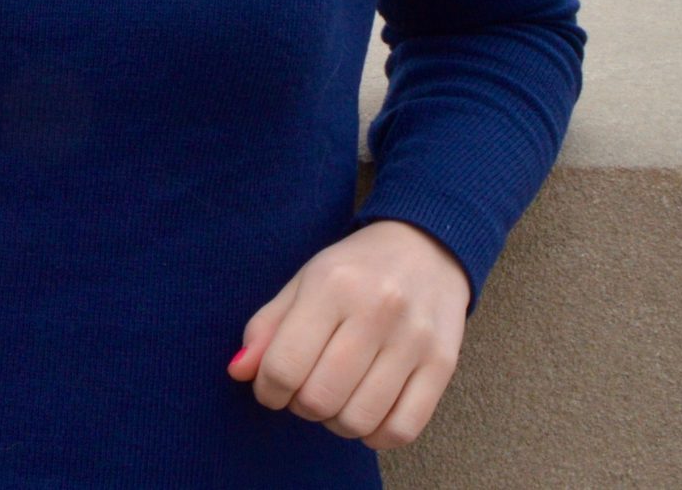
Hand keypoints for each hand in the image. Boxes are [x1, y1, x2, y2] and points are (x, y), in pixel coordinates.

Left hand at [226, 220, 468, 450]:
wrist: (426, 247)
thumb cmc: (355, 269)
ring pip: (359, 419)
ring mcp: (414, 340)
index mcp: (333, 285)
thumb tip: (238, 372)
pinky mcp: (443, 365)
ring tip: (335, 399)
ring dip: (335, 422)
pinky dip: (376, 435)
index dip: (267, 389)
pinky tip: (367, 411)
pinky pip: (403, 429)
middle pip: (319, 398)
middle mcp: (377, 311)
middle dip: (300, 406)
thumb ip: (267, 327)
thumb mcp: (303, 282)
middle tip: (304, 390)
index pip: (284, 365)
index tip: (270, 387)